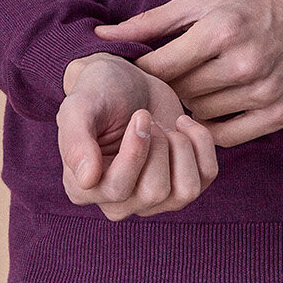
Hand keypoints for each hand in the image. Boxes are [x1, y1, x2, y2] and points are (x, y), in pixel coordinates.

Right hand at [56, 52, 218, 217]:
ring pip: (186, 192)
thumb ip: (75, 140)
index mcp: (84, 189)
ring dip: (181, 147)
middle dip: (159, 144)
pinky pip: (206, 176)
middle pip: (155, 192)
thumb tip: (87, 180)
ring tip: (165, 125)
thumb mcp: (79, 106)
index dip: (137, 150)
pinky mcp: (181, 183)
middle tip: (147, 118)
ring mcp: (152, 199)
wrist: (127, 80)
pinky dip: (201, 143)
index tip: (140, 116)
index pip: (119, 189)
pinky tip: (182, 123)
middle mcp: (117, 202)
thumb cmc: (99, 92)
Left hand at [92, 0, 282, 147]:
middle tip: (163, 85)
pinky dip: (212, 128)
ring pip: (200, 116)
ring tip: (187, 94)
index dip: (144, 73)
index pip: (160, 67)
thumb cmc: (253, 4)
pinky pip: (227, 137)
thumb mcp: (204, 0)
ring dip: (188, 108)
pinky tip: (210, 110)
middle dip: (166, 90)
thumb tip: (101, 36)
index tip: (140, 72)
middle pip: (180, 93)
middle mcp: (242, 62)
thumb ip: (151, 20)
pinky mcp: (280, 115)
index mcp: (221, 29)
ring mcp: (263, 92)